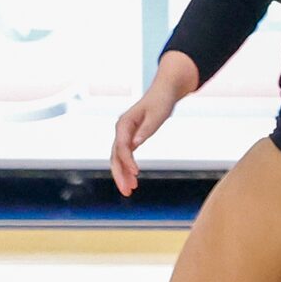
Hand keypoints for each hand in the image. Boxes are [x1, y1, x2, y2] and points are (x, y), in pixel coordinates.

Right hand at [109, 54, 194, 194]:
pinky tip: (133, 181)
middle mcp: (121, 130)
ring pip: (118, 159)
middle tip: (127, 191)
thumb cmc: (162, 101)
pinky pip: (125, 157)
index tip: (136, 173)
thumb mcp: (158, 114)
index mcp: (124, 123)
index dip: (127, 161)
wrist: (165, 91)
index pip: (122, 146)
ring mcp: (124, 135)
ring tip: (129, 191)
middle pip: (115, 156)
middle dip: (119, 174)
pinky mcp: (130, 139)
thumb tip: (135, 143)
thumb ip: (146, 128)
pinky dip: (127, 169)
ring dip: (122, 175)